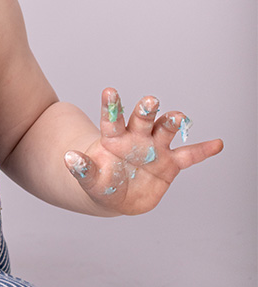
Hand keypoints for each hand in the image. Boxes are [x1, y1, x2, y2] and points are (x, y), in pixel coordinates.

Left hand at [64, 88, 223, 214]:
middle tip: (149, 102)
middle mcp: (136, 137)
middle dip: (146, 109)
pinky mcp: (170, 164)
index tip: (110, 92)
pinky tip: (217, 143)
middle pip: (142, 118)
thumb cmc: (101, 181)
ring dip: (171, 122)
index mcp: (114, 138)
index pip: (112, 119)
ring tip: (177, 117)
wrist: (117, 194)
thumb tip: (69, 157)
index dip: (112, 106)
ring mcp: (155, 148)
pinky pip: (189, 156)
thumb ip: (81, 169)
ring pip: (165, 130)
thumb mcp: (89, 179)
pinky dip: (203, 150)